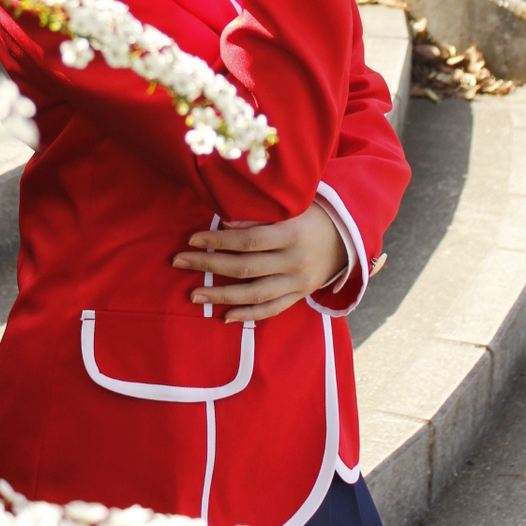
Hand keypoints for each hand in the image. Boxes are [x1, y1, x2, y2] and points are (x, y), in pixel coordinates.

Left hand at [172, 203, 347, 322]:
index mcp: (292, 234)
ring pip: (255, 294)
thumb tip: (225, 225)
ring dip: (221, 296)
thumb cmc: (311, 216)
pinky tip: (225, 317)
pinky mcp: (299, 296)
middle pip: (245, 268)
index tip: (192, 238)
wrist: (346, 239)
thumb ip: (260, 218)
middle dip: (209, 265)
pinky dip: (248, 315)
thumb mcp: (292, 208)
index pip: (248, 240)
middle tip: (179, 262)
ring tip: (194, 296)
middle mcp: (294, 262)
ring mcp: (297, 283)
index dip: (219, 240)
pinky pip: (271, 310)